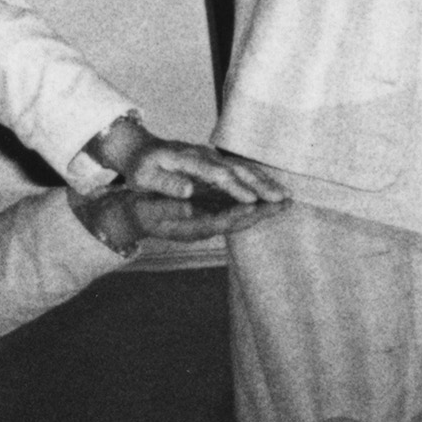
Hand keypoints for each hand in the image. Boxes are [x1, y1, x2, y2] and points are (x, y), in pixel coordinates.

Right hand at [73, 186, 272, 258]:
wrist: (136, 218)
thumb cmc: (141, 213)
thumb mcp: (149, 209)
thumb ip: (168, 205)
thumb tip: (188, 199)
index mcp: (193, 227)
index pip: (222, 220)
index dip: (241, 212)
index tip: (257, 204)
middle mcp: (206, 226)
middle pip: (239, 220)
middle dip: (262, 212)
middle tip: (285, 203)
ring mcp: (210, 220)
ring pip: (242, 215)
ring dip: (263, 208)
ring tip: (284, 200)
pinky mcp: (211, 213)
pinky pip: (237, 208)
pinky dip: (253, 202)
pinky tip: (264, 194)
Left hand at [93, 118, 286, 204]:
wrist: (142, 148)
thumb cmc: (141, 167)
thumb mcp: (143, 176)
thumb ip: (165, 182)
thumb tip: (187, 190)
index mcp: (185, 159)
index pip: (215, 174)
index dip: (234, 187)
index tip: (251, 200)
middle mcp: (203, 155)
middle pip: (236, 169)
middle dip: (260, 184)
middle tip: (281, 198)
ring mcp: (212, 156)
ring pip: (242, 168)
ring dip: (265, 182)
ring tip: (286, 196)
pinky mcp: (216, 161)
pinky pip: (241, 170)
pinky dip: (258, 179)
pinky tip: (272, 189)